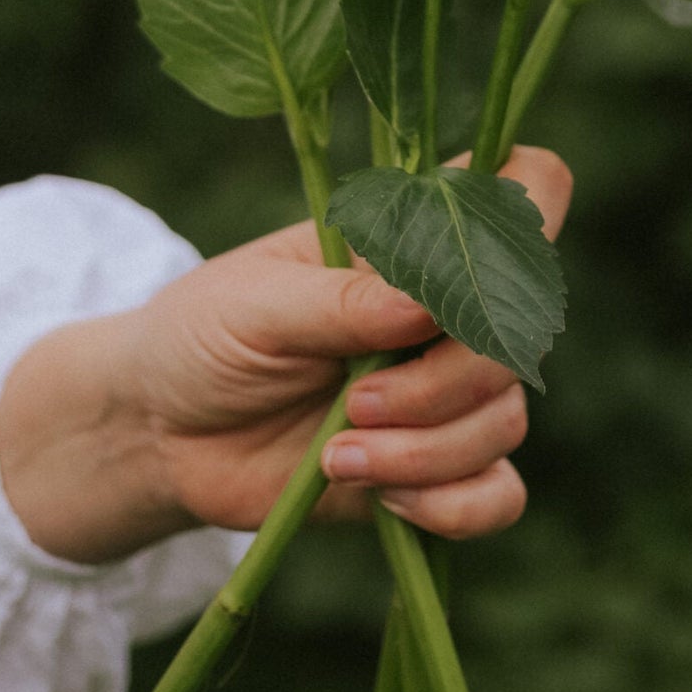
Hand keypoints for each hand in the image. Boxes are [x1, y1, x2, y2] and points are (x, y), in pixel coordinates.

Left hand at [0, 146, 571, 563]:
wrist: (160, 434)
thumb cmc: (203, 336)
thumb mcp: (257, 304)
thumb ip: (342, 303)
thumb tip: (428, 308)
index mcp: (410, 237)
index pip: (521, 186)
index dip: (530, 209)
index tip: (472, 267)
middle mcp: (444, 308)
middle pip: (516, 334)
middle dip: (442, 383)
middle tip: (356, 403)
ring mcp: (445, 390)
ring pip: (505, 418)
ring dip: (429, 450)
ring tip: (341, 456)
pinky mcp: (433, 469)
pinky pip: (497, 493)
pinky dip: (456, 505)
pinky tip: (390, 501)